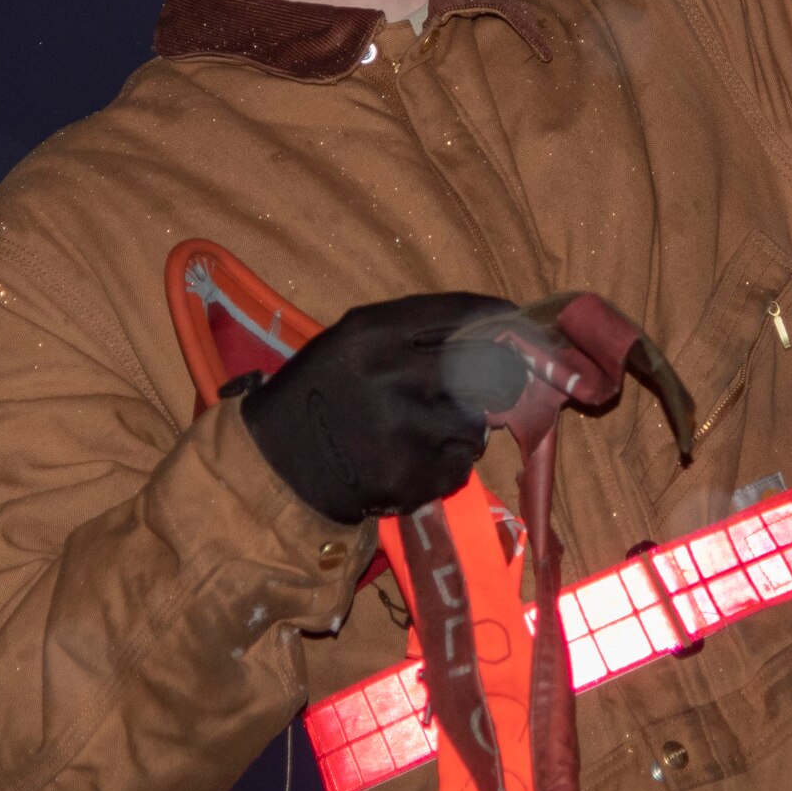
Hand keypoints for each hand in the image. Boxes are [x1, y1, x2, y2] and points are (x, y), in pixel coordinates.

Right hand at [237, 292, 529, 523]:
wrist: (271, 470)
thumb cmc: (315, 399)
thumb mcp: (350, 345)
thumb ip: (411, 335)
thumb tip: (490, 330)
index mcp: (374, 331)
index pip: (465, 314)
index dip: (503, 321)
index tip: (520, 329)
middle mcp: (391, 373)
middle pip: (486, 368)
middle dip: (495, 382)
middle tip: (487, 393)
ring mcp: (400, 428)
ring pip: (475, 424)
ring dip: (462, 433)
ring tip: (423, 438)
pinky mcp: (406, 476)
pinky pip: (457, 469)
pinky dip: (444, 470)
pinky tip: (411, 466)